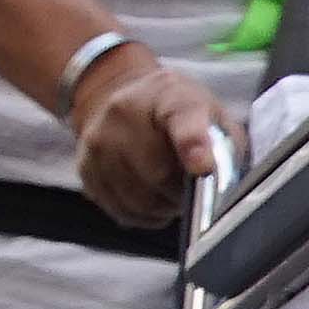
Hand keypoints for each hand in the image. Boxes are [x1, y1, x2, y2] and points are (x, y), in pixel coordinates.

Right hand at [69, 48, 232, 227]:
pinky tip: (149, 195)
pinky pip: (122, 210)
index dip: (193, 144)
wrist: (119, 96)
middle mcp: (125, 113)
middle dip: (181, 192)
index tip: (202, 166)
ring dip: (162, 207)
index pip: (183, 118)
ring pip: (139, 201)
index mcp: (170, 95)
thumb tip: (216, 183)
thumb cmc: (176, 114)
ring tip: (168, 189)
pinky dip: (142, 214)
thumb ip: (223, 146)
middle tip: (189, 185)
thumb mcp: (209, 113)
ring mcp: (100, 140)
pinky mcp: (85, 166)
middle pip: (159, 175)